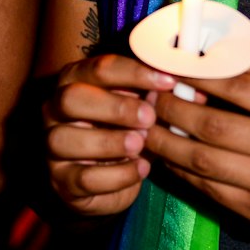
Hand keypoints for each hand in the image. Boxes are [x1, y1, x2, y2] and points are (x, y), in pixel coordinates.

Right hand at [43, 54, 176, 215]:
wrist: (107, 179)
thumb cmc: (126, 129)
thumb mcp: (141, 106)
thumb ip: (160, 95)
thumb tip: (196, 89)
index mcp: (77, 79)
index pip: (100, 68)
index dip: (135, 72)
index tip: (168, 81)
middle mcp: (55, 109)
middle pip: (72, 98)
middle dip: (114, 106)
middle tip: (150, 116)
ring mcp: (52, 146)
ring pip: (66, 139)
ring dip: (110, 141)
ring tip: (141, 143)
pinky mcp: (62, 181)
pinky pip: (82, 178)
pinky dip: (116, 175)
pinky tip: (141, 169)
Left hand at [146, 64, 249, 242]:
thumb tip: (211, 62)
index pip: (236, 86)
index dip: (196, 75)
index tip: (170, 65)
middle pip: (211, 126)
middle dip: (171, 108)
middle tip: (148, 95)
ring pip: (202, 162)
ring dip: (166, 142)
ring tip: (147, 127)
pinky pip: (208, 191)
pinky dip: (182, 172)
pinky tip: (168, 157)